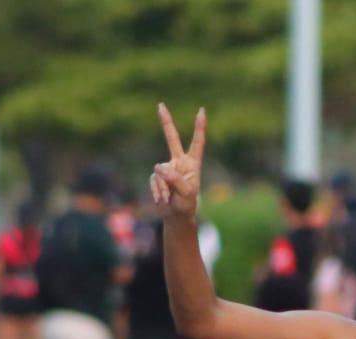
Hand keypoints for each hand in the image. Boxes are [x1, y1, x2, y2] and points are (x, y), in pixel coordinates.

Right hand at [150, 103, 205, 218]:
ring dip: (163, 188)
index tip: (201, 111)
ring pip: (159, 171)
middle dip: (166, 122)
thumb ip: (174, 179)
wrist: (176, 215)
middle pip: (171, 139)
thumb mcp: (186, 193)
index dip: (199, 128)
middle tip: (160, 105)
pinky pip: (154, 180)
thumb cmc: (187, 204)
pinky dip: (157, 191)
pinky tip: (162, 200)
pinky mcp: (157, 176)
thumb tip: (158, 167)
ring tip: (169, 199)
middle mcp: (179, 162)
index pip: (197, 143)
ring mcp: (167, 168)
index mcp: (192, 164)